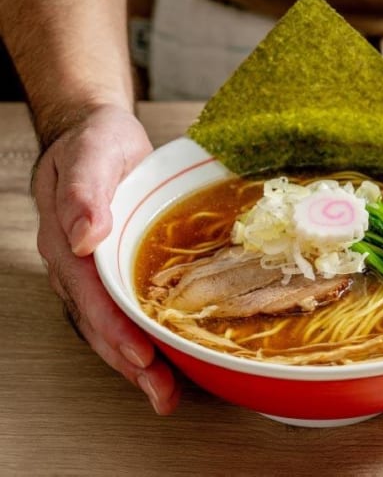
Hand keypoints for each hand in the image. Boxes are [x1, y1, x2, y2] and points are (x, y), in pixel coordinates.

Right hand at [32, 104, 180, 413]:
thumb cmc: (95, 143)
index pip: (90, 294)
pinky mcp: (112, 272)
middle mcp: (77, 265)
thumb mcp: (93, 153)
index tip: (142, 355)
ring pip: (109, 326)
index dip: (115, 328)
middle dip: (130, 362)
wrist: (95, 137)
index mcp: (68, 240)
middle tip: (163, 394)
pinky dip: (142, 338)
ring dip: (136, 363)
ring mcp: (92, 273)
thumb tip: (83, 235)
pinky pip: (122, 312)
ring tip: (166, 392)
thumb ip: (86, 192)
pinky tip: (164, 357)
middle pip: (99, 322)